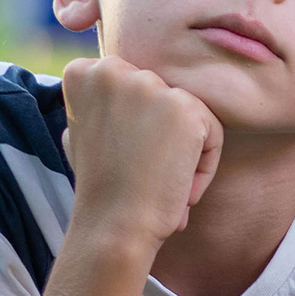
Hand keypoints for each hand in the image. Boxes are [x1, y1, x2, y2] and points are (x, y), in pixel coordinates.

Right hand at [60, 55, 222, 248]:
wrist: (114, 226)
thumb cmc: (100, 186)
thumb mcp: (82, 131)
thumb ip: (98, 100)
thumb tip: (106, 78)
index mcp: (82, 72)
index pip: (135, 85)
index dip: (134, 129)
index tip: (120, 158)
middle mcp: (111, 69)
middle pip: (164, 97)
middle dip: (162, 140)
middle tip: (142, 174)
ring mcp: (148, 86)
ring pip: (190, 114)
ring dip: (184, 153)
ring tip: (159, 183)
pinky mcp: (184, 107)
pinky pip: (212, 132)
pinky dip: (204, 166)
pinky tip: (179, 188)